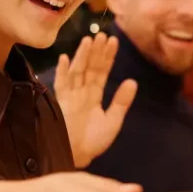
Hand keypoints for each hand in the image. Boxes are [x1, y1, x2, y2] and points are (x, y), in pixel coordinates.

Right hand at [53, 34, 136, 168]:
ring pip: (77, 71)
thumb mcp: (113, 121)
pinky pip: (61, 85)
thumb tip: (132, 81)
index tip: (114, 41)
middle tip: (102, 34)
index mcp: (94, 96)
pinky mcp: (60, 103)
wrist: (77, 157)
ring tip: (88, 40)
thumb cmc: (93, 142)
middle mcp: (82, 93)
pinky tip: (66, 58)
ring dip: (82, 55)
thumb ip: (121, 101)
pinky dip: (63, 72)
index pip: (102, 72)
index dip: (108, 57)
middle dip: (96, 51)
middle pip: (90, 67)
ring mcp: (70, 97)